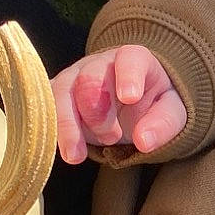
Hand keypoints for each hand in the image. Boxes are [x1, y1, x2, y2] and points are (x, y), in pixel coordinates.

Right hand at [50, 45, 187, 162]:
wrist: (131, 104)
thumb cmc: (153, 104)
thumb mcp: (171, 114)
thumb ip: (162, 124)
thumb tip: (144, 141)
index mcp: (133, 60)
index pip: (129, 60)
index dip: (128, 77)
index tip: (130, 98)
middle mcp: (99, 64)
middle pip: (89, 77)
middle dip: (97, 110)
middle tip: (112, 137)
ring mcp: (74, 77)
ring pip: (60, 92)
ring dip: (67, 125)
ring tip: (75, 155)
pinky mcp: (56, 95)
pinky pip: (44, 106)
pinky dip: (48, 129)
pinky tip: (57, 149)